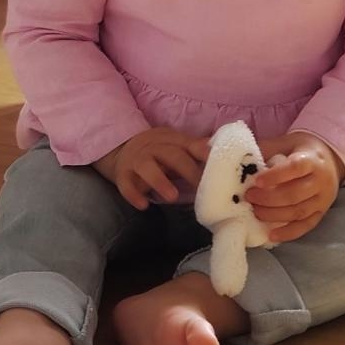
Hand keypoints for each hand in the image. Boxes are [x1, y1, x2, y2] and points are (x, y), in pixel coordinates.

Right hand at [93, 127, 207, 209]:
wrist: (121, 151)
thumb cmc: (157, 152)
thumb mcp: (176, 146)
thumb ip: (196, 150)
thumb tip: (222, 153)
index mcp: (169, 139)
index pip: (187, 143)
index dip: (201, 152)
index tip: (214, 163)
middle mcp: (152, 147)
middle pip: (170, 154)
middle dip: (186, 170)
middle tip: (200, 188)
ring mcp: (135, 160)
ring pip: (147, 167)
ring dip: (160, 181)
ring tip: (173, 197)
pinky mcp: (122, 175)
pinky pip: (126, 184)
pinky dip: (133, 194)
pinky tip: (143, 205)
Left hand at [245, 132, 344, 241]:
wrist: (330, 158)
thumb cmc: (301, 150)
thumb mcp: (285, 143)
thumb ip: (267, 150)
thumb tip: (242, 159)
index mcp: (312, 160)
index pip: (295, 168)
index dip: (275, 176)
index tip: (256, 181)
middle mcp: (321, 181)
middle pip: (294, 194)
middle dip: (268, 198)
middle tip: (249, 197)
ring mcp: (323, 199)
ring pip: (298, 212)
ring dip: (274, 215)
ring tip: (256, 212)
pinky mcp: (322, 213)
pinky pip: (305, 226)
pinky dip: (288, 233)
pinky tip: (271, 235)